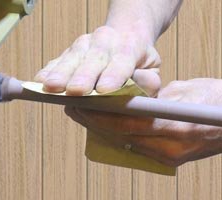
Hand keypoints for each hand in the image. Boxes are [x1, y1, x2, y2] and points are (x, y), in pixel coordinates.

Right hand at [35, 26, 160, 95]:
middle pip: (93, 58)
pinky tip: (40, 79)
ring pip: (72, 57)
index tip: (104, 90)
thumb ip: (147, 82)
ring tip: (50, 86)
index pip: (122, 60)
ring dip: (61, 73)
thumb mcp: (152, 70)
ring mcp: (84, 44)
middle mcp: (105, 40)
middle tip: (75, 91)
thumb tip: (133, 90)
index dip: (113, 75)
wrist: (123, 36)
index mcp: (130, 45)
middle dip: (83, 76)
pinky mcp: (69, 51)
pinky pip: (58, 60)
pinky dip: (49, 70)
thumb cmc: (138, 60)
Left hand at [65, 78, 221, 166]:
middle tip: (74, 110)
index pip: (126, 125)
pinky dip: (116, 136)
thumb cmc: (215, 100)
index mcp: (175, 129)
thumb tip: (127, 99)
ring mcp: (168, 157)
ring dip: (102, 131)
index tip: (80, 106)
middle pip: (120, 138)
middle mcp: (169, 149)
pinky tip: (103, 126)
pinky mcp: (168, 159)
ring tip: (84, 116)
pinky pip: (134, 148)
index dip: (100, 116)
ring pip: (124, 145)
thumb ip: (155, 97)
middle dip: (94, 124)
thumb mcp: (186, 90)